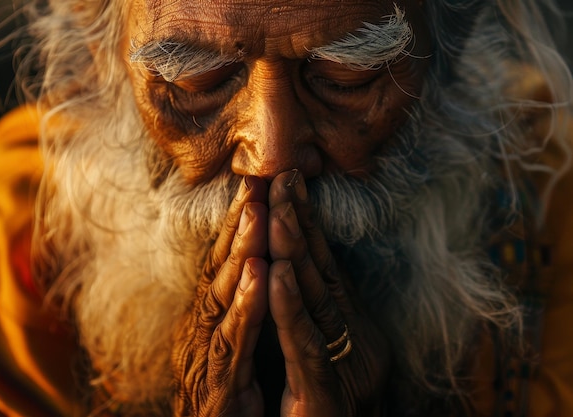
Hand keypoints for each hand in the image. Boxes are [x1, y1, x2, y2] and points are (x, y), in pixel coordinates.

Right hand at [171, 176, 269, 416]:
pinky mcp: (215, 388)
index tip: (257, 183)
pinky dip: (244, 307)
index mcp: (206, 318)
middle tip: (255, 183)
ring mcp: (202, 357)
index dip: (237, 223)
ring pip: (219, 297)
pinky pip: (231, 342)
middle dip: (237, 225)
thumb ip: (239, 306)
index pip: (222, 262)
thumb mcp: (234, 342)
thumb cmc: (229, 395)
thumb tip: (253, 262)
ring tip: (257, 215)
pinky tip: (258, 277)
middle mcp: (198, 330)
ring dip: (239, 254)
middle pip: (217, 268)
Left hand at [267, 170, 389, 416]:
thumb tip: (290, 262)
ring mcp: (343, 362)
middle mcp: (352, 335)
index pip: (322, 262)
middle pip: (320, 269)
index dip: (304, 220)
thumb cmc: (316, 402)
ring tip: (276, 209)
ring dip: (294, 251)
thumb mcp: (314, 345)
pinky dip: (290, 307)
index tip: (285, 180)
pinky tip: (276, 274)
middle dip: (298, 221)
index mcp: (346, 322)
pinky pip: (306, 344)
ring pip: (315, 298)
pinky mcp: (326, 392)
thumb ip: (308, 307)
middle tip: (283, 175)